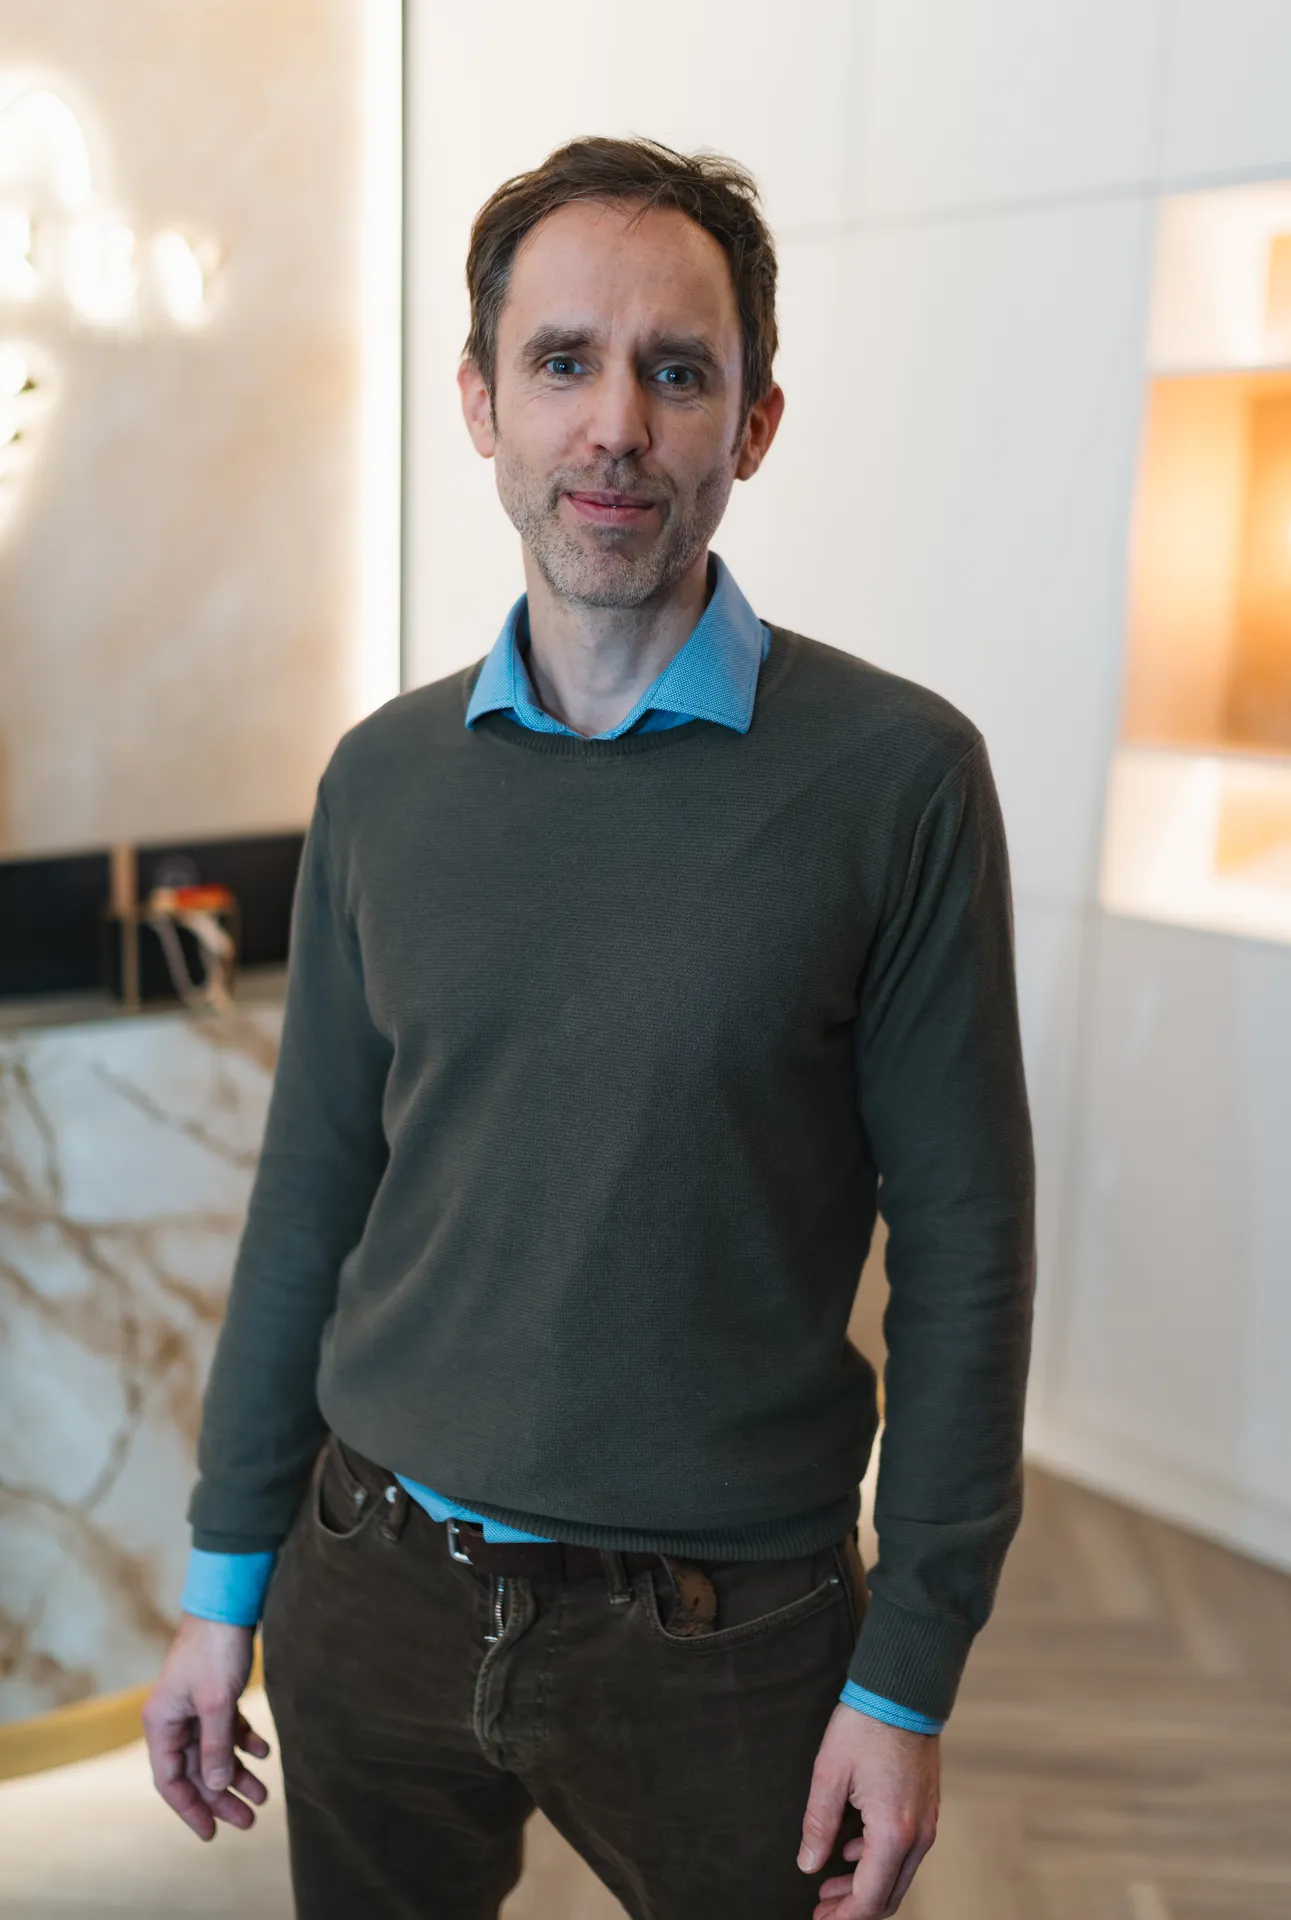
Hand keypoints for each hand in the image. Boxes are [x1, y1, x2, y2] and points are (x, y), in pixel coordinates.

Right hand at [141, 1614, 270, 1840]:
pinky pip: (228, 1730)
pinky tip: (265, 1751)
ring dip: (238, 1774)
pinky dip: (245, 1742)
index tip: (211, 1834)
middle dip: (222, 1797)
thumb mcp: (217, 1702)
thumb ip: (215, 1746)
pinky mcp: (215, 1695)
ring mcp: (195, 1707)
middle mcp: (174, 1719)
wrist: (228, 1603)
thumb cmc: (215, 1650)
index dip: (190, 1809)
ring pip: (215, 1753)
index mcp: (162, 1723)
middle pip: (196, 1771)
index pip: (170, 1780)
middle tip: (250, 1820)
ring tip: (264, 1796)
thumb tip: (217, 1786)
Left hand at [797, 1705, 939, 1917]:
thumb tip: (808, 1865)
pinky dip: (879, 1863)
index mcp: (893, 1832)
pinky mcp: (927, 1809)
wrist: (903, 1690)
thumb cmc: (864, 1726)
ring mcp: (928, 1822)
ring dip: (865, 1887)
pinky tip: (852, 1851)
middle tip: (822, 1911)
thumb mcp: (829, 1774)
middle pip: (889, 1896)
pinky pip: (905, 1852)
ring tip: (829, 1886)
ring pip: (898, 1876)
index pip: (870, 1899)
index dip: (844, 1918)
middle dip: (854, 1910)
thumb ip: (819, 1825)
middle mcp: (918, 1836)